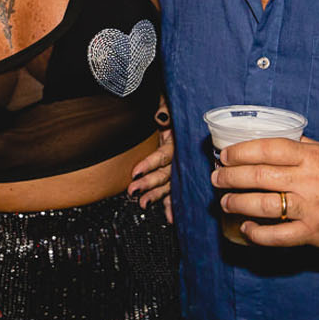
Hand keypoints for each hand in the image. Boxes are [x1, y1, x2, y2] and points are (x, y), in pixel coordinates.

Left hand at [128, 104, 174, 218]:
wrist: (185, 106)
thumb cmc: (173, 104)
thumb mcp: (168, 101)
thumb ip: (165, 109)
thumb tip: (161, 115)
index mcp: (177, 139)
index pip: (163, 155)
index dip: (150, 164)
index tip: (135, 173)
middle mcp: (180, 154)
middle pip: (166, 173)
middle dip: (149, 184)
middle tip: (133, 192)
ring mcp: (179, 164)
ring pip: (169, 184)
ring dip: (156, 196)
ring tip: (143, 205)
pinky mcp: (177, 171)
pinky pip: (175, 189)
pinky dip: (172, 203)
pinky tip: (169, 217)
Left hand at [211, 137, 318, 250]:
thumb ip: (300, 148)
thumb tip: (267, 142)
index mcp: (311, 156)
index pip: (267, 149)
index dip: (240, 152)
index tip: (224, 155)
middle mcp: (309, 180)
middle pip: (258, 176)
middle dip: (230, 177)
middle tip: (216, 179)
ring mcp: (311, 208)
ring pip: (262, 205)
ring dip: (237, 204)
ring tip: (225, 202)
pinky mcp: (315, 234)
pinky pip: (277, 236)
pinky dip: (257, 234)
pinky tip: (247, 230)